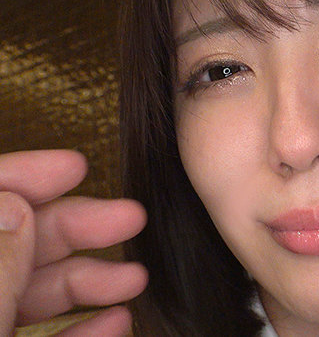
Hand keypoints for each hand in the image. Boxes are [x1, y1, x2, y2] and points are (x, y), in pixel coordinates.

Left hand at [0, 150, 146, 335]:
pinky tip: (116, 320)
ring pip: (33, 291)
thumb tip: (14, 208)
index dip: (24, 177)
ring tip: (135, 278)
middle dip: (78, 228)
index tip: (74, 166)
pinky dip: (84, 327)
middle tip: (129, 217)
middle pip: (16, 242)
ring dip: (91, 280)